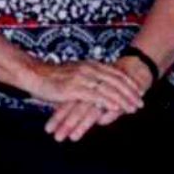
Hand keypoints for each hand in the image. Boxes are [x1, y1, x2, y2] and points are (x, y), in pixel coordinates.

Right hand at [28, 55, 149, 112]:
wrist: (33, 74)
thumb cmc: (51, 77)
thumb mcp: (73, 75)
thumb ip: (87, 79)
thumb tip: (97, 87)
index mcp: (90, 65)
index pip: (115, 73)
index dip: (128, 83)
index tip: (139, 91)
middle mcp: (88, 69)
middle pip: (116, 80)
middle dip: (130, 93)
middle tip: (141, 102)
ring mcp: (82, 78)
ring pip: (108, 89)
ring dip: (123, 99)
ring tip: (133, 108)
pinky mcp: (74, 88)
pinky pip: (95, 96)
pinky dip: (107, 101)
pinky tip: (116, 108)